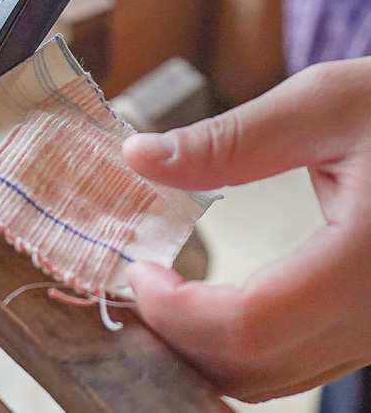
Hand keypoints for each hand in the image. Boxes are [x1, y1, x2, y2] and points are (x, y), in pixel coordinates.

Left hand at [122, 58, 370, 401]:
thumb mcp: (328, 103)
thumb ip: (230, 140)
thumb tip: (137, 158)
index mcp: (369, 259)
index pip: (251, 323)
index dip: (176, 311)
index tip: (135, 271)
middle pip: (255, 368)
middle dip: (178, 337)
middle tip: (136, 284)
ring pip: (275, 379)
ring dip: (205, 349)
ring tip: (163, 293)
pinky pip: (301, 363)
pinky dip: (241, 348)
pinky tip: (209, 304)